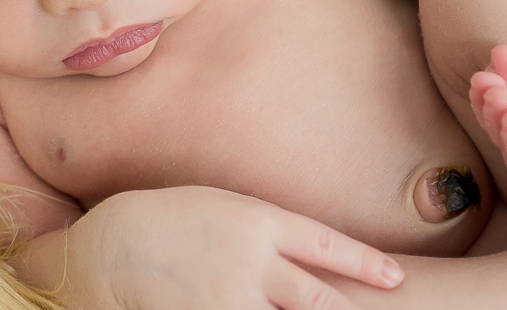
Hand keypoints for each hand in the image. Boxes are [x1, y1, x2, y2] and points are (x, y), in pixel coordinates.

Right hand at [90, 186, 402, 309]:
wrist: (111, 249)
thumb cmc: (165, 220)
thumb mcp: (219, 206)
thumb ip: (262, 228)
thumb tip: (302, 251)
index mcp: (256, 222)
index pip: (326, 244)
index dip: (365, 262)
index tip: (395, 276)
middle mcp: (252, 263)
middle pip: (321, 298)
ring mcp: (233, 299)